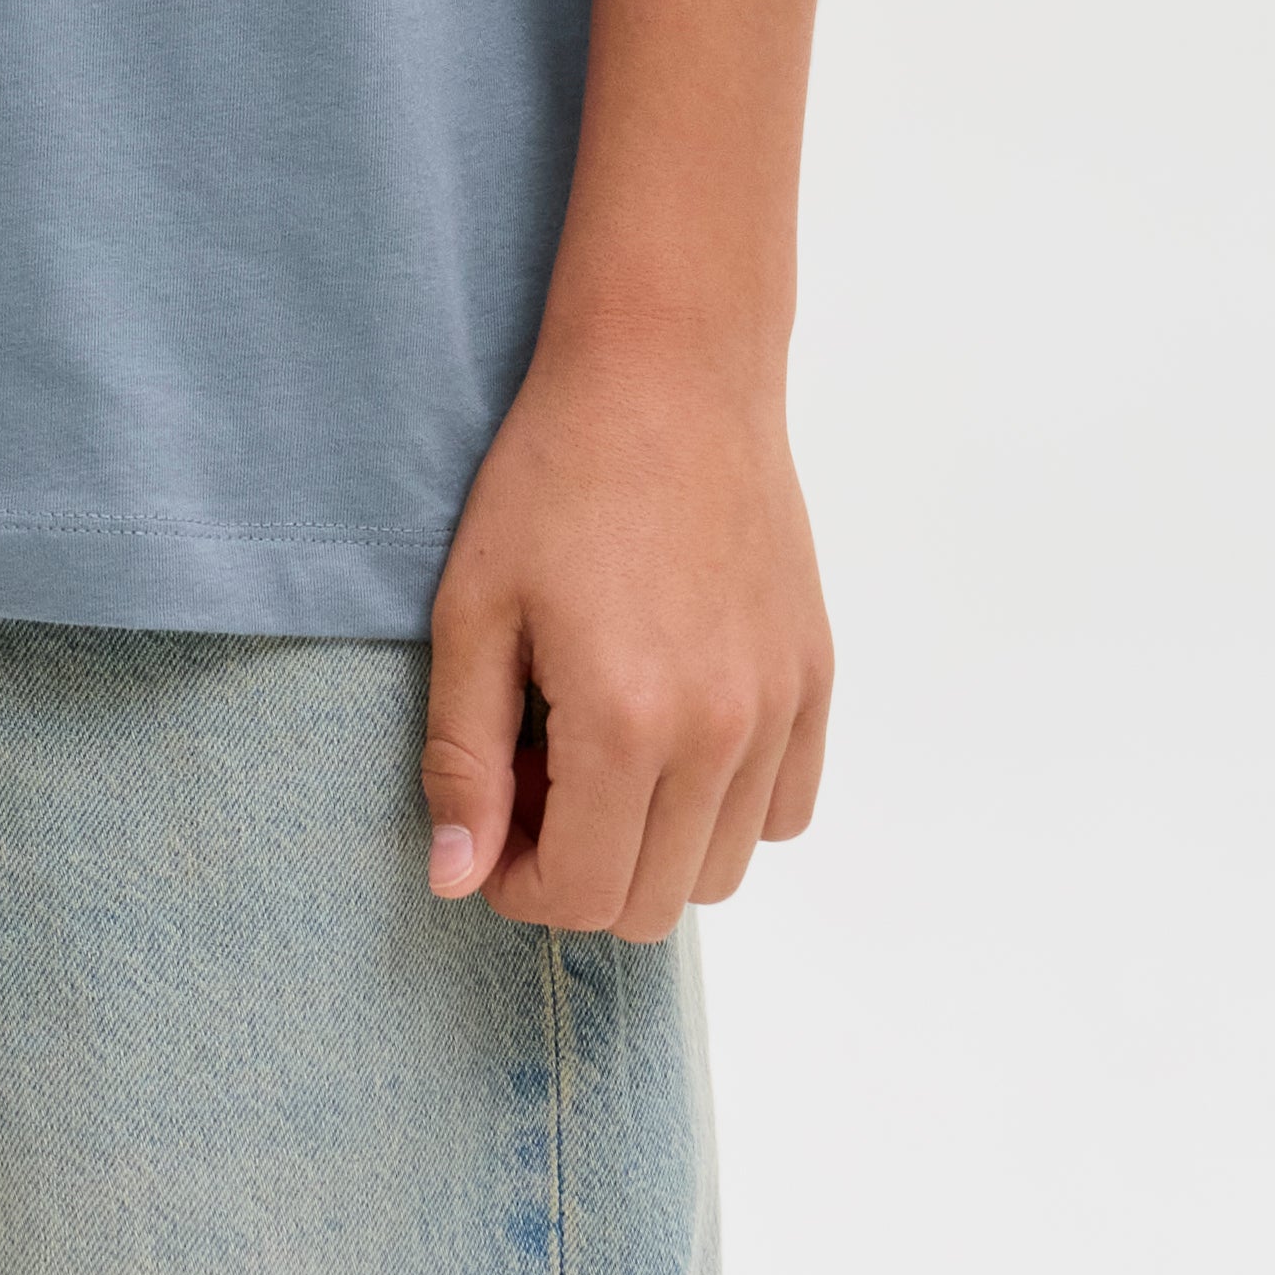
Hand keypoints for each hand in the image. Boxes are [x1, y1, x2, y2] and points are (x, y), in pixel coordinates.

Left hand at [420, 339, 831, 938]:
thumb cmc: (554, 475)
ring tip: (600, 750)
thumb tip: (459, 882)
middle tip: (535, 782)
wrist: (668, 372)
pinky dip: (727, 808)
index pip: (584, 895)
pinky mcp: (815, 676)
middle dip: (579, 871)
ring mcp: (782, 707)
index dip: (519, 887)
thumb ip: (463, 757)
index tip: (490, 831)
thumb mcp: (474, 609)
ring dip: (652, 845)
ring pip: (723, 867)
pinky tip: (672, 733)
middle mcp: (721, 731)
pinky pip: (785, 809)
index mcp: (626, 720)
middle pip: (654, 902)